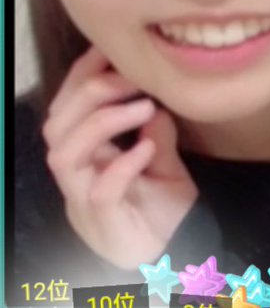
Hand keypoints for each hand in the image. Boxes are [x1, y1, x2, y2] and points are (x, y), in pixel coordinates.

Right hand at [42, 46, 198, 269]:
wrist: (173, 256)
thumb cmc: (162, 212)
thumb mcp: (165, 164)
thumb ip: (158, 134)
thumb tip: (156, 101)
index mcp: (87, 155)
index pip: (68, 108)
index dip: (81, 77)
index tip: (107, 51)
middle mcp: (77, 174)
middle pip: (57, 124)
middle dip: (91, 93)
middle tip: (133, 81)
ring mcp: (83, 198)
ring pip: (64, 153)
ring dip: (101, 122)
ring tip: (143, 107)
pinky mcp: (102, 221)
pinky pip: (99, 189)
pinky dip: (120, 163)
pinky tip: (146, 148)